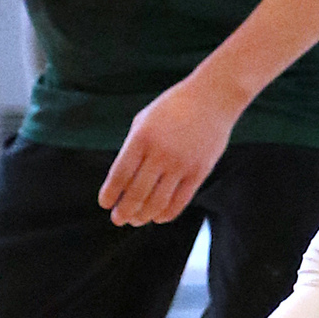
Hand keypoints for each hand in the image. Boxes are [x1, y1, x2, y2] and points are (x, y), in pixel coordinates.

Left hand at [100, 73, 239, 225]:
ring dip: (143, 216)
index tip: (105, 203)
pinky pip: (180, 201)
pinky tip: (158, 217)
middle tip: (118, 219)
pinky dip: (166, 214)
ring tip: (136, 220)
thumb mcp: (144, 119)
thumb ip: (132, 147)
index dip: (110, 194)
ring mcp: (181, 164)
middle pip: (136, 193)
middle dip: (124, 211)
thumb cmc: (173, 107)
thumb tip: (122, 180)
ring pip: (157, 202)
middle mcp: (160, 153)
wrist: (212, 97)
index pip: (119, 175)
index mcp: (142, 137)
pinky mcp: (199, 171)